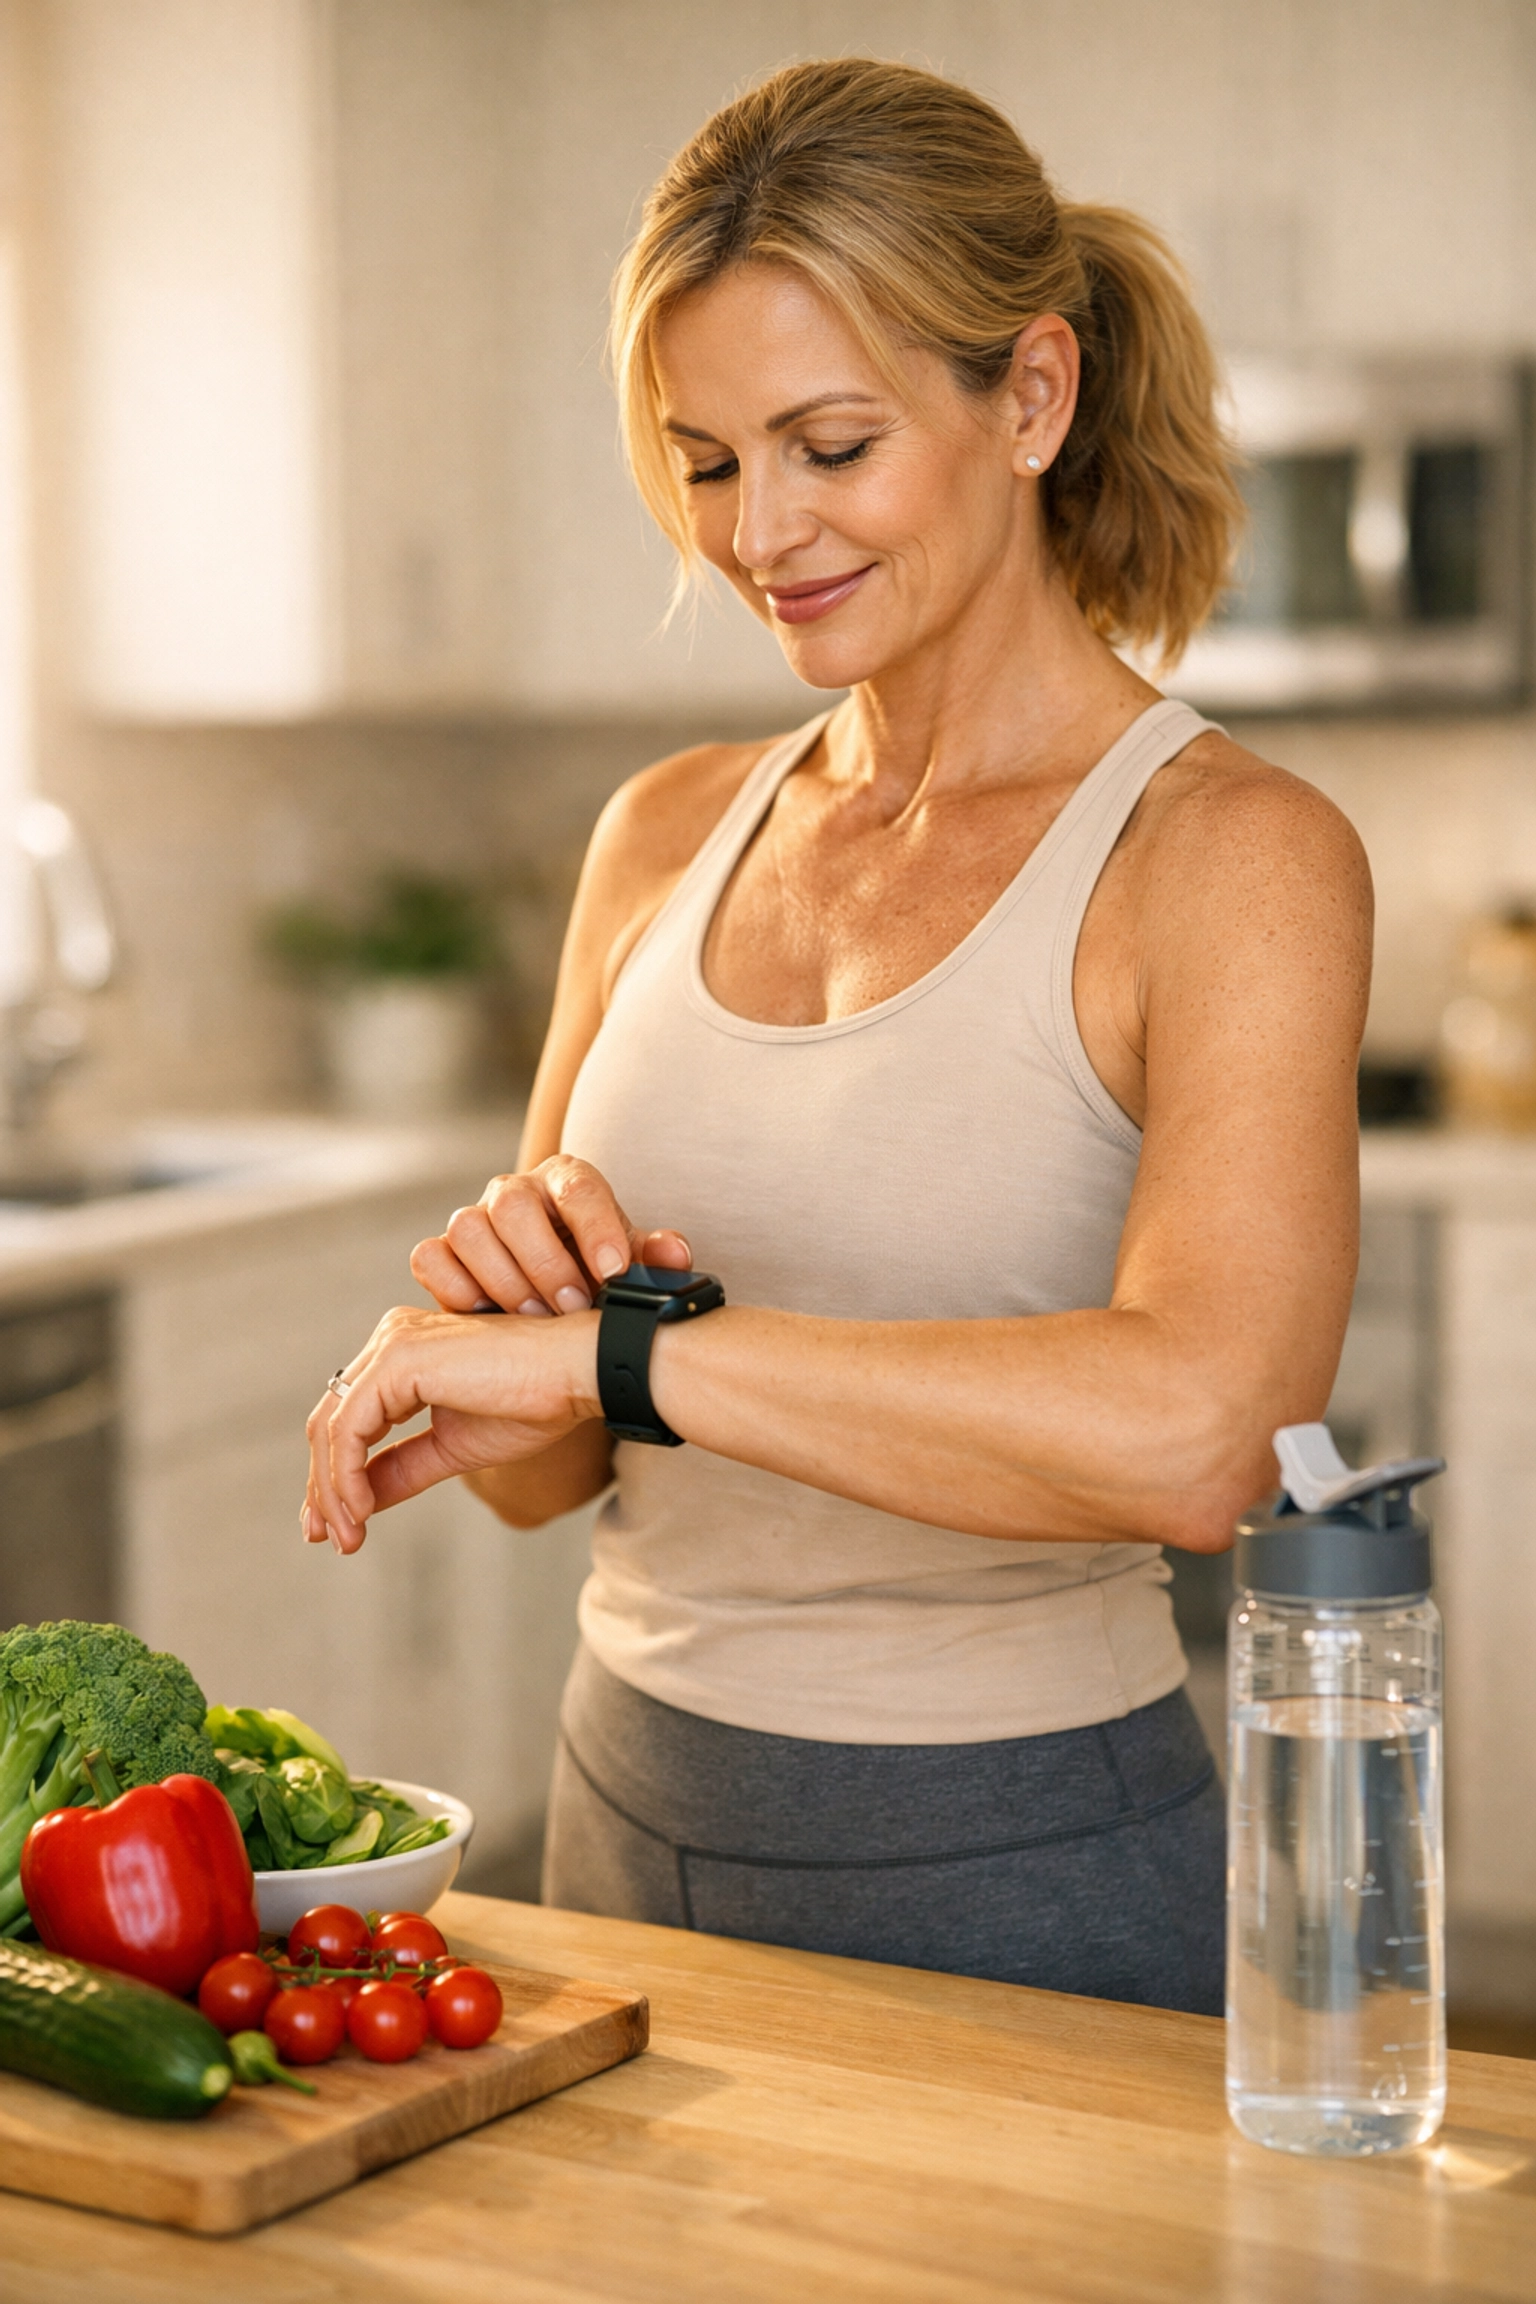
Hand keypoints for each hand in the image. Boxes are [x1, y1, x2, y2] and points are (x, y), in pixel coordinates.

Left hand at [302, 1303, 600, 1552]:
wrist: (578, 1372)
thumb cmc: (534, 1402)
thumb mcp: (454, 1448)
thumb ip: (403, 1469)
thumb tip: (358, 1505)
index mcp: (403, 1353)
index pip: (349, 1418)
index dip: (334, 1475)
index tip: (338, 1527)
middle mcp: (390, 1339)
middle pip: (329, 1421)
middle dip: (323, 1487)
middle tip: (328, 1539)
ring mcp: (391, 1344)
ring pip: (331, 1426)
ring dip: (332, 1490)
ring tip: (347, 1537)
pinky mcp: (398, 1358)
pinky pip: (349, 1427)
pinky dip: (345, 1475)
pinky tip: (361, 1512)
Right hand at [410, 1155, 690, 1315]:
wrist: (557, 1309)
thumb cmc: (598, 1278)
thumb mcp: (632, 1269)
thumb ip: (655, 1260)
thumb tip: (673, 1253)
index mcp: (567, 1181)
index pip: (577, 1187)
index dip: (596, 1228)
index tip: (613, 1275)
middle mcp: (515, 1192)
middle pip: (512, 1204)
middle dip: (543, 1261)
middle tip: (570, 1305)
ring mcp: (473, 1220)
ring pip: (467, 1228)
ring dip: (502, 1280)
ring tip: (535, 1318)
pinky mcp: (441, 1253)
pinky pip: (430, 1258)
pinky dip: (454, 1289)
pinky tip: (490, 1318)